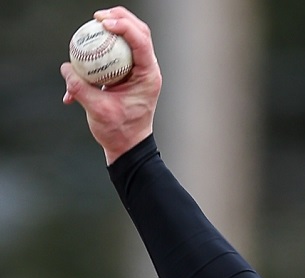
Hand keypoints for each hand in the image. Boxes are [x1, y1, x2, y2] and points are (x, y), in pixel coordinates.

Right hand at [60, 7, 161, 164]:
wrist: (127, 145)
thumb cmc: (119, 131)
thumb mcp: (98, 110)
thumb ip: (81, 88)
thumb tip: (66, 68)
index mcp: (148, 76)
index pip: (142, 42)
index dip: (124, 27)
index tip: (102, 23)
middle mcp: (146, 70)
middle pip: (139, 33)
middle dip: (120, 19)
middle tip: (98, 16)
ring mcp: (137, 71)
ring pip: (128, 40)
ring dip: (112, 29)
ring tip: (94, 23)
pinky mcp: (126, 74)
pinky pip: (114, 53)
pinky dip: (102, 47)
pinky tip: (86, 48)